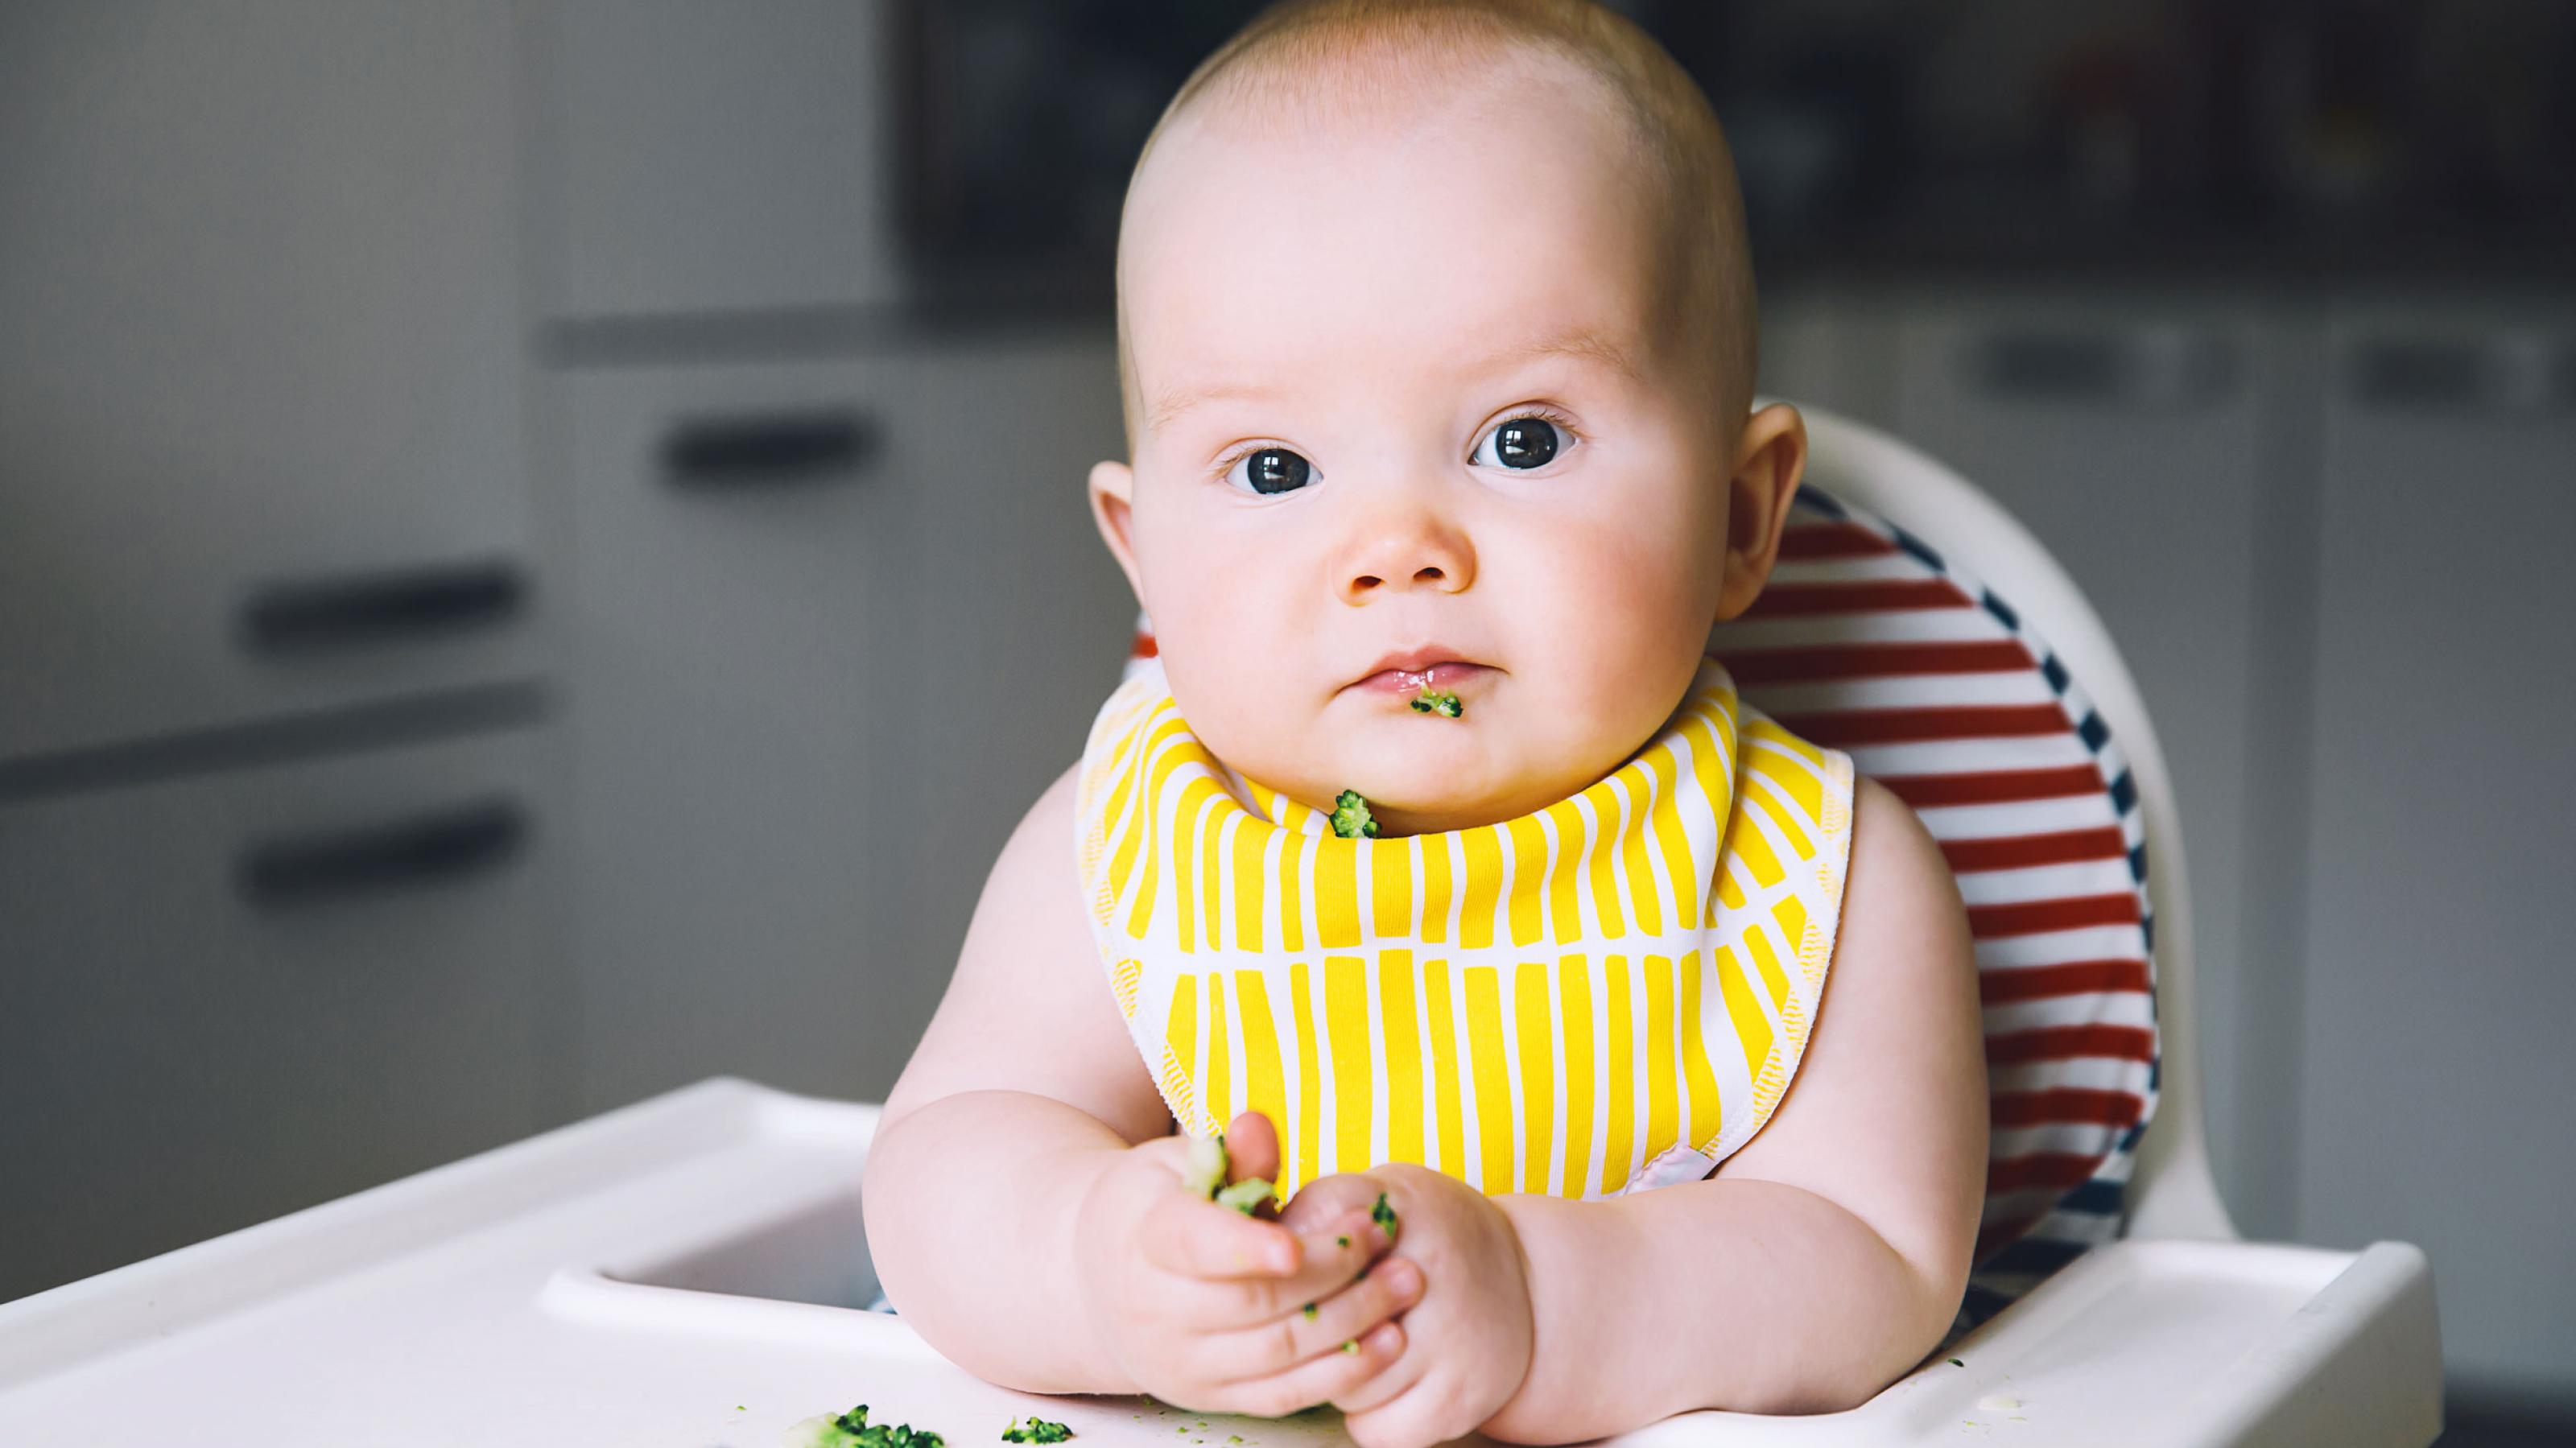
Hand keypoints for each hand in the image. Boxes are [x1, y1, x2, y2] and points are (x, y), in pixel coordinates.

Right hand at [1071, 1111, 1422, 1415]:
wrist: (1101, 1285)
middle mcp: (1154, 1311)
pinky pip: (1285, 1395)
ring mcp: (1183, 1362)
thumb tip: (1258, 1125)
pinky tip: (1390, 1341)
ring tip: (1406, 1281)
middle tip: (1386, 1235)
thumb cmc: (1157, 1208)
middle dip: (1332, 1270)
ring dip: (1353, 1319)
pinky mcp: (1213, 1397)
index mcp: (1144, 1237)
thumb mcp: (1178, 1166)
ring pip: (1278, 1353)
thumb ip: (1230, 1155)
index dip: (1245, 1247)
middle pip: (1254, 1301)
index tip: (1296, 1247)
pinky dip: (1343, 1372)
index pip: (1194, 1244)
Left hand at [1280, 1164, 1533, 1447]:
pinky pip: (1375, 1428)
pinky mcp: (1460, 1396)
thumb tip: (1241, 1241)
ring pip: (1341, 1381)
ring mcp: (1448, 1338)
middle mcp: (1425, 1268)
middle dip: (1300, 1329)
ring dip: (1331, 1376)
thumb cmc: (1429, 1236)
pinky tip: (1376, 1387)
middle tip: (1307, 1323)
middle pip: (1314, 1320)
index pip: (1300, 1243)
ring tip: (1349, 1350)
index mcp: (1396, 1207)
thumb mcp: (1381, 1195)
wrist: (1533, 1284)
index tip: (1280, 1274)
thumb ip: (1316, 1209)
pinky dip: (1365, 1417)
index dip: (1279, 1268)